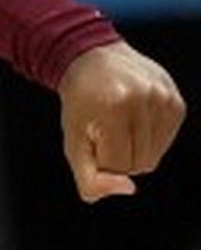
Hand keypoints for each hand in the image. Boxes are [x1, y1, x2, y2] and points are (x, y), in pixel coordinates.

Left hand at [58, 41, 184, 201]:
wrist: (92, 59)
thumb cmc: (80, 105)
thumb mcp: (73, 142)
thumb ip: (90, 179)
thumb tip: (128, 189)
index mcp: (114, 106)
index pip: (118, 166)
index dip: (101, 159)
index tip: (92, 137)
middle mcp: (144, 98)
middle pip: (139, 164)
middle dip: (118, 156)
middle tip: (104, 129)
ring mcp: (164, 98)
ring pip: (154, 157)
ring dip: (135, 150)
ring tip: (118, 123)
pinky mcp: (177, 102)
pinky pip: (166, 142)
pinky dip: (149, 139)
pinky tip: (134, 118)